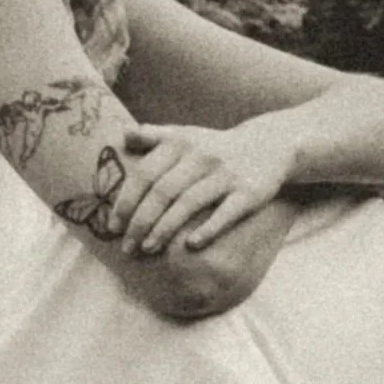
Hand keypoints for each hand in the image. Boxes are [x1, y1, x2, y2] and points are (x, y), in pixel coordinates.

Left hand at [112, 118, 294, 256]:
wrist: (269, 145)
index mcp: (180, 143)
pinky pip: (225, 213)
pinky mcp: (248, 192)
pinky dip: (208, 229)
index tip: (113, 227)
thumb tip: (122, 135)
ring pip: (189, 203)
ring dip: (165, 229)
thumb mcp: (186, 135)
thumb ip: (153, 136)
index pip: (145, 174)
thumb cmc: (215, 147)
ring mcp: (226, 174)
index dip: (127, 201)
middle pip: (163, 192)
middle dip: (141, 221)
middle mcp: (201, 156)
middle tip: (126, 247)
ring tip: (148, 249)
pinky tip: (190, 245)